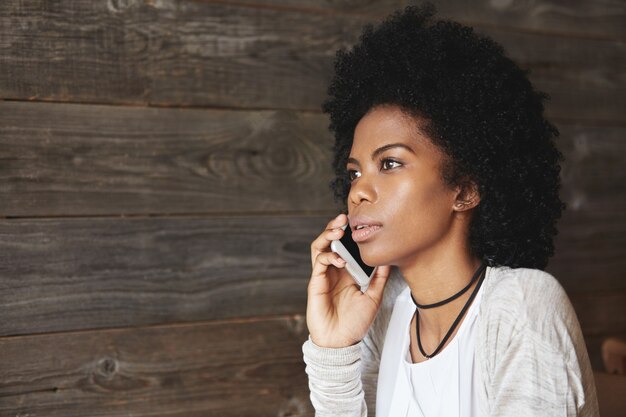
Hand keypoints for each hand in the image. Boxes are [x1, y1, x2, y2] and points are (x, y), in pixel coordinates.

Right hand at [306, 213, 390, 347]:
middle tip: (344, 218)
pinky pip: (319, 263)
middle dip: (334, 227)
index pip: (344, 245)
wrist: (341, 342)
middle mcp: (333, 270)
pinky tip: (340, 260)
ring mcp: (323, 275)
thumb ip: (379, 278)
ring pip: (319, 247)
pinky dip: (329, 256)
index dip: (348, 233)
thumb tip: (389, 260)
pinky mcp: (316, 283)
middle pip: (329, 241)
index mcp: (346, 272)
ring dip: (327, 236)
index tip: (358, 222)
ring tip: (338, 230)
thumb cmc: (355, 323)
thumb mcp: (374, 297)